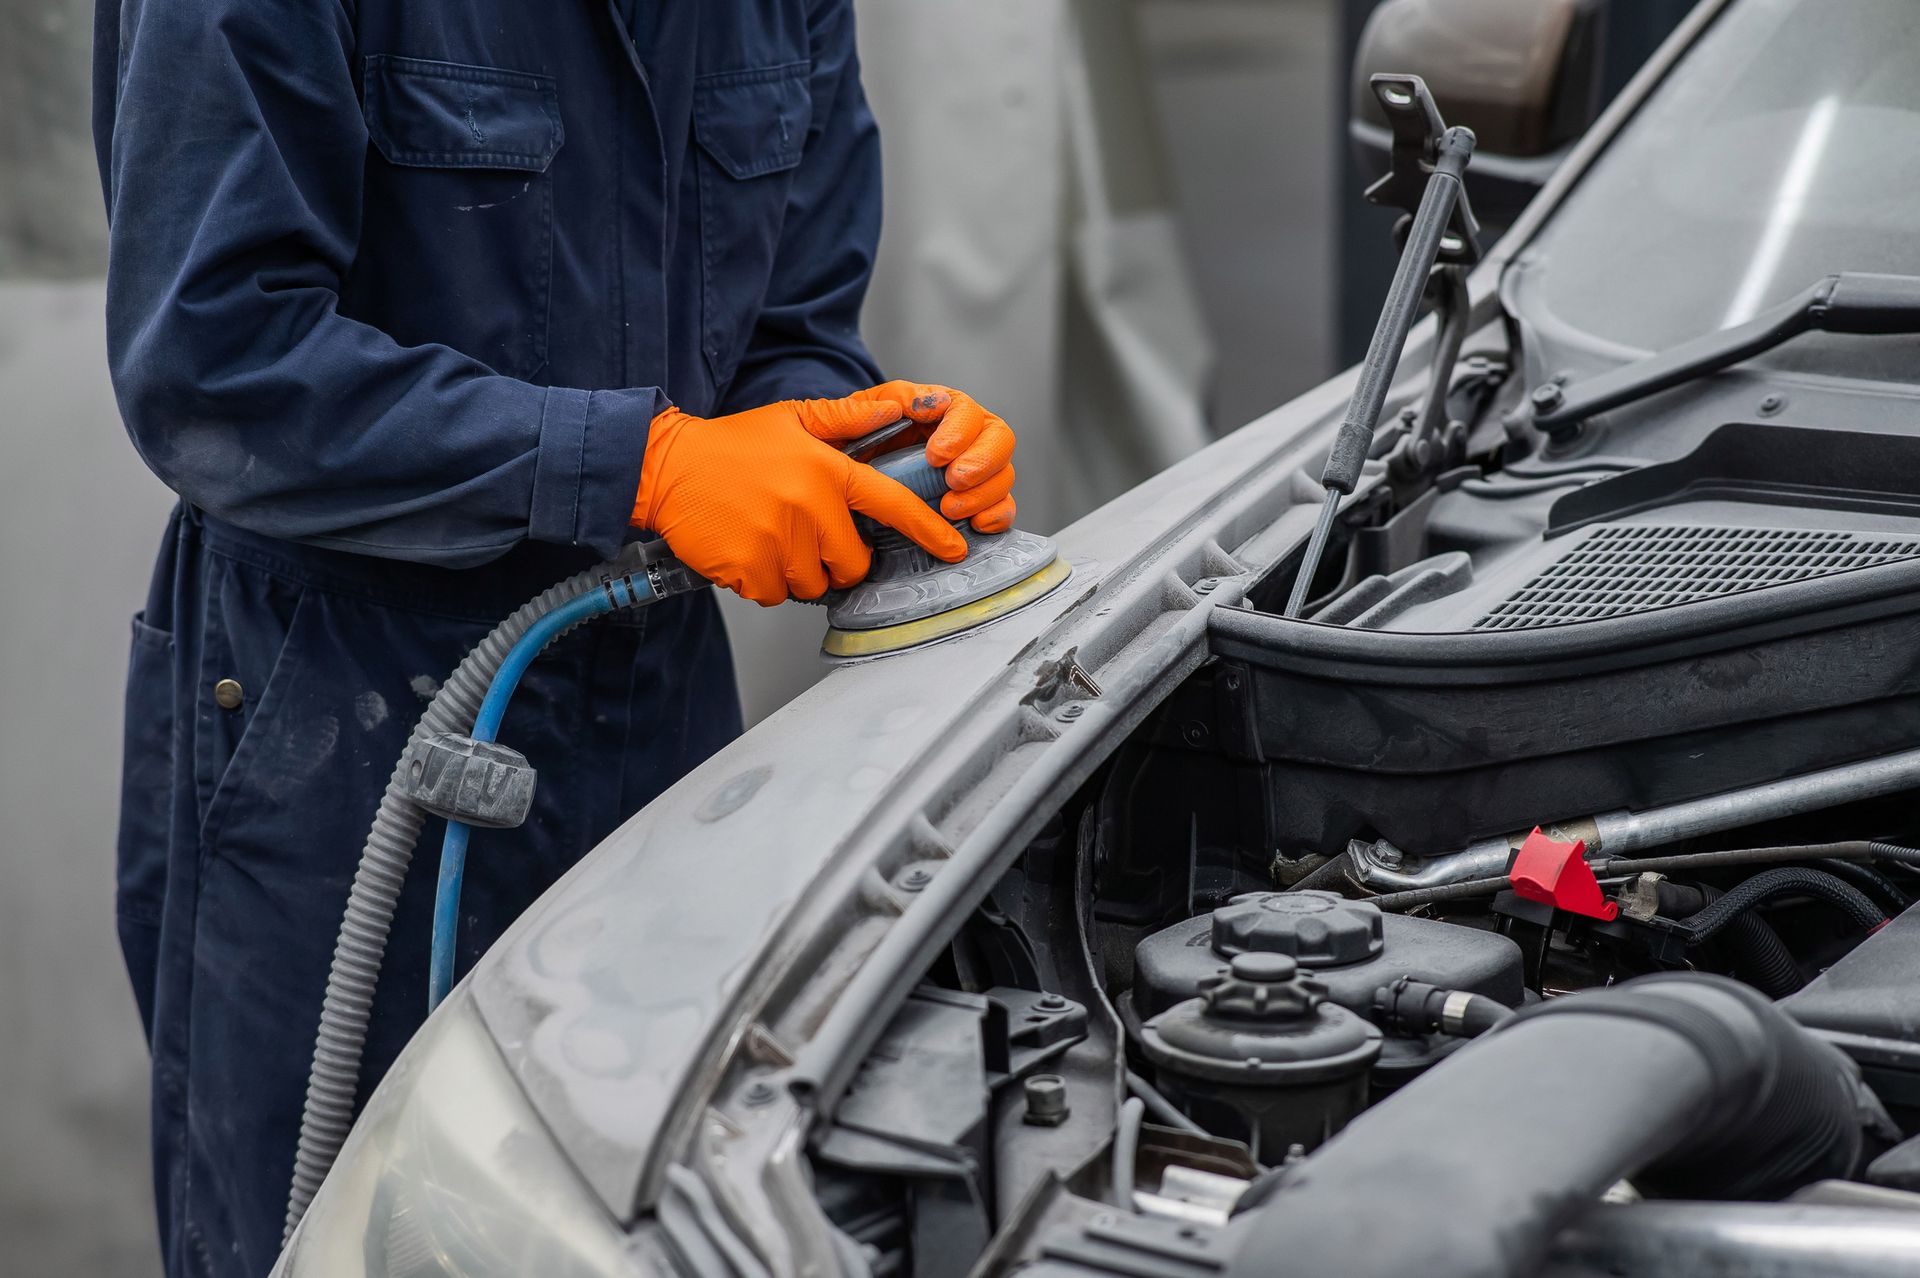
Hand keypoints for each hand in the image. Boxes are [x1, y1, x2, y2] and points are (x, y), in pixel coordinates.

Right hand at [633, 382, 999, 605]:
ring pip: (813, 583)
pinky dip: (764, 582)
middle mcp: (809, 507)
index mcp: (826, 471)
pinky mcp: (751, 568)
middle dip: (836, 559)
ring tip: (769, 536)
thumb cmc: (731, 445)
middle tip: (804, 535)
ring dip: (797, 571)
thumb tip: (896, 407)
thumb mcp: (791, 418)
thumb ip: (846, 419)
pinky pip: (775, 595)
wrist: (665, 467)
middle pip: (852, 562)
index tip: (955, 548)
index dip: (928, 530)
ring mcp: (779, 541)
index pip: (891, 504)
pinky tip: (748, 551)